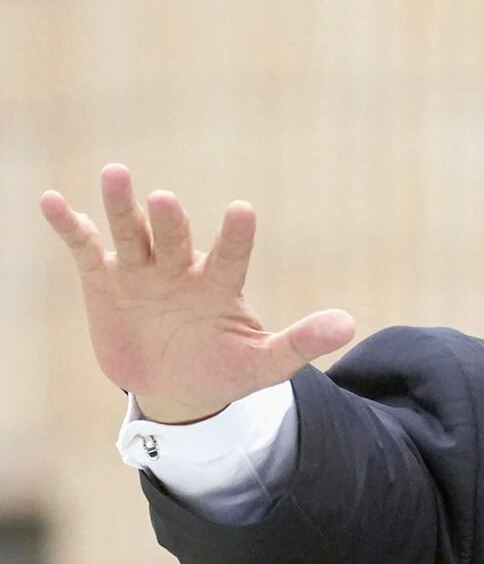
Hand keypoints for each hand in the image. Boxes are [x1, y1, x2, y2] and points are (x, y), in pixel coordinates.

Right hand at [40, 164, 353, 422]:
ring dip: (122, 206)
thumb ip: (301, 342)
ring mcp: (141, 270)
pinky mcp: (104, 277)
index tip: (242, 210)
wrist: (175, 389)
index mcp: (220, 284)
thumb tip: (349, 324)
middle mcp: (180, 267)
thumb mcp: (264, 364)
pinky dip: (70, 225)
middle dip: (169, 221)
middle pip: (174, 237)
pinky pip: (86, 246)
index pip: (231, 255)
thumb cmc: (223, 369)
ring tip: (116, 174)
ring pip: (131, 231)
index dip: (236, 236)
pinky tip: (53, 202)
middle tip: (165, 200)